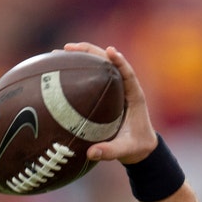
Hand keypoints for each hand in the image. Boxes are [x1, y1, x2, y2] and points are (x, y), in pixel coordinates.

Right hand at [63, 42, 158, 164]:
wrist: (141, 147)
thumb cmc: (136, 146)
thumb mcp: (125, 150)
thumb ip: (111, 152)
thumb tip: (91, 153)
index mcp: (134, 96)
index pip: (128, 74)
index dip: (120, 61)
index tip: (110, 50)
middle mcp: (125, 87)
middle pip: (109, 62)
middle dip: (90, 52)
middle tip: (68, 48)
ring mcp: (115, 88)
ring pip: (99, 65)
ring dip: (82, 56)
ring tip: (59, 52)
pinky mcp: (107, 92)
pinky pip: (93, 75)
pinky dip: (79, 69)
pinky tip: (60, 68)